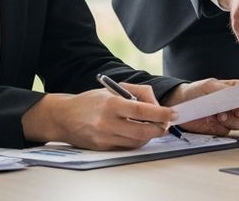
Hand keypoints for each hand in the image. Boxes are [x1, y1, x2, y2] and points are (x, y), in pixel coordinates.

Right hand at [21, 83, 174, 150]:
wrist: (64, 117)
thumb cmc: (91, 101)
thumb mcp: (113, 90)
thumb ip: (137, 94)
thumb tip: (157, 106)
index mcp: (111, 105)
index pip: (142, 111)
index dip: (161, 113)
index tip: (173, 113)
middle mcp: (107, 123)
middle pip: (143, 132)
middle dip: (159, 128)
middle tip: (166, 123)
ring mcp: (105, 138)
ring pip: (137, 142)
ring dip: (150, 136)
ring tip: (152, 127)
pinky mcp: (103, 148)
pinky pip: (127, 147)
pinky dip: (137, 141)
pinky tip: (137, 133)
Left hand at [165, 79, 238, 135]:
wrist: (179, 104)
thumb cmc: (195, 91)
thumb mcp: (210, 85)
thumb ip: (226, 90)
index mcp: (234, 92)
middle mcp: (233, 106)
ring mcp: (228, 118)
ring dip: (233, 119)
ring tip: (221, 114)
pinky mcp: (220, 128)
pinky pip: (229, 131)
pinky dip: (225, 126)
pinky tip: (217, 120)